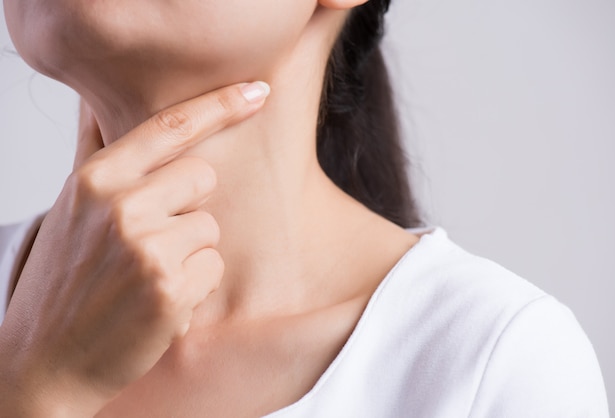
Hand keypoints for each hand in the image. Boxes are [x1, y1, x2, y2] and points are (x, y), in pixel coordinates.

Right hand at [0, 82, 269, 416]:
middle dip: (188, 207)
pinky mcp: (171, 289)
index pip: (170, 127)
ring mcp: (146, 248)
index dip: (220, 104)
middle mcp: (120, 207)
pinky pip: (214, 268)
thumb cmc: (64, 282)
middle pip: (203, 177)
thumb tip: (96, 101)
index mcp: (96, 180)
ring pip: (210, 228)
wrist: (44, 360)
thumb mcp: (70, 209)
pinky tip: (155, 304)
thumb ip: (94, 155)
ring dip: (189, 254)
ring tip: (146, 277)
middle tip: (149, 241)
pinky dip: (193, 288)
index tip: (257, 90)